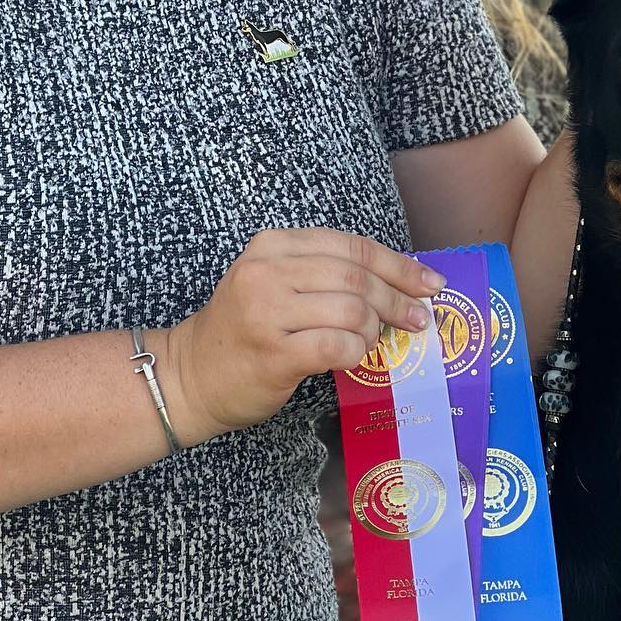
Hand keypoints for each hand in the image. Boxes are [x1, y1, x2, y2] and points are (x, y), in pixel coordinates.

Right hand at [162, 227, 443, 438]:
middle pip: (356, 276)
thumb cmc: (244, 330)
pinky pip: (337, 346)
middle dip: (397, 298)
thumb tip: (400, 283)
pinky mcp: (273, 352)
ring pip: (351, 310)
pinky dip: (356, 352)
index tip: (430, 283)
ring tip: (374, 341)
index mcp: (273, 245)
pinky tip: (354, 357)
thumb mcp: (275, 283)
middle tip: (418, 319)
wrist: (190, 375)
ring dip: (374, 329)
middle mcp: (267, 271)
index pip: (352, 247)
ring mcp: (267, 312)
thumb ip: (325, 275)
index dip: (398, 265)